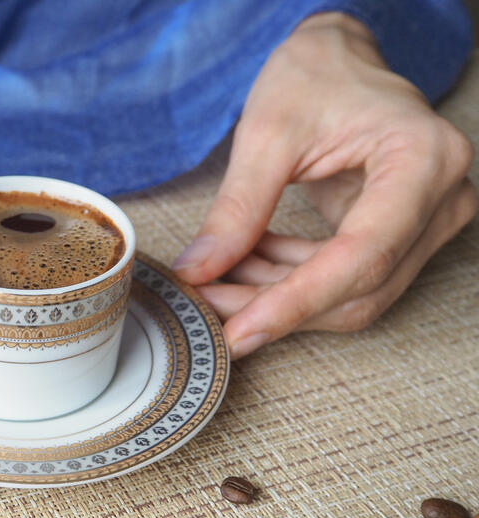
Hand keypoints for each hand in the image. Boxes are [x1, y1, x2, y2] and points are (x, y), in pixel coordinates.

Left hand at [173, 12, 475, 358]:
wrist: (338, 61)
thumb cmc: (313, 77)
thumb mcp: (267, 134)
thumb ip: (237, 208)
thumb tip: (199, 272)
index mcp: (422, 160)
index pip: (363, 255)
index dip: (297, 303)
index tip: (240, 331)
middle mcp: (441, 199)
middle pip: (359, 287)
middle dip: (276, 306)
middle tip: (206, 306)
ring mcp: (426, 222)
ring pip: (351, 294)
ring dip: (277, 297)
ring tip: (215, 281)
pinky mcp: (401, 235)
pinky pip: (344, 279)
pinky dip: (288, 281)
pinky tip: (244, 264)